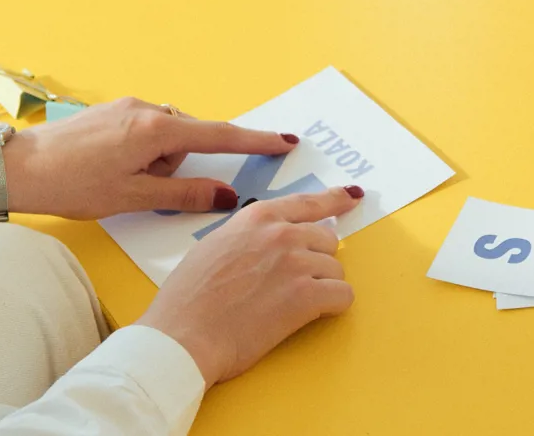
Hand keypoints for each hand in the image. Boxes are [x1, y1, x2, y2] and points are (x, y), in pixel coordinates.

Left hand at [4, 98, 298, 218]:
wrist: (14, 168)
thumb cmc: (71, 185)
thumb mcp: (133, 199)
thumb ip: (184, 195)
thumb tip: (226, 196)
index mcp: (157, 130)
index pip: (219, 136)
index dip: (254, 142)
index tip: (285, 141)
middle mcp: (147, 109)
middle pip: (188, 140)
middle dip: (177, 168)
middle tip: (140, 190)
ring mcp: (127, 106)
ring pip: (164, 138)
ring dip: (155, 163)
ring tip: (115, 183)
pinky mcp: (110, 111)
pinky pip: (143, 131)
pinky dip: (139, 153)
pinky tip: (107, 169)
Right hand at [139, 185, 362, 385]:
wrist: (183, 336)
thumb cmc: (189, 299)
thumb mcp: (216, 245)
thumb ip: (251, 236)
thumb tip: (274, 239)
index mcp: (257, 217)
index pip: (308, 202)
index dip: (334, 200)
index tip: (351, 197)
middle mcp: (282, 233)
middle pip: (327, 240)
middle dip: (316, 260)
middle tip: (290, 284)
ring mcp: (296, 262)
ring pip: (336, 270)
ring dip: (320, 286)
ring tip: (287, 305)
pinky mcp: (307, 295)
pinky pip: (343, 295)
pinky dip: (332, 306)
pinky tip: (310, 315)